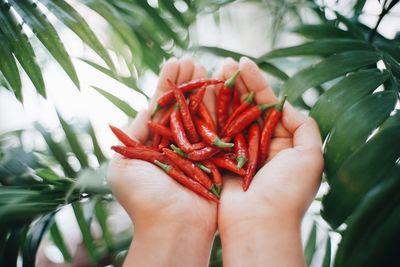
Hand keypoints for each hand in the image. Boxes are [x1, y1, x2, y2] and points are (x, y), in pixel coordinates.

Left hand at [107, 58, 216, 266]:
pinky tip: (222, 86)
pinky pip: (219, 129)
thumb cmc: (143, 199)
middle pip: (184, 107)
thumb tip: (144, 107)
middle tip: (193, 60)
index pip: (163, 107)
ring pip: (203, 114)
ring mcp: (200, 149)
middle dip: (188, 83)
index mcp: (155, 143)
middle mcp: (178, 143)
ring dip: (205, 89)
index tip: (175, 63)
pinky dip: (221, 108)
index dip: (169, 84)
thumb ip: (133, 133)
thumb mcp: (123, 164)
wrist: (172, 227)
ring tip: (208, 65)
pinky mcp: (218, 157)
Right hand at [216, 58, 323, 266]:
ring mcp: (237, 151)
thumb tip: (287, 105)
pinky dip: (209, 114)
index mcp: (282, 142)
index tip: (244, 63)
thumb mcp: (311, 157)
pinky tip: (203, 94)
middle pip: (247, 107)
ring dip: (222, 94)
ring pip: (229, 117)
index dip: (257, 83)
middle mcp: (259, 145)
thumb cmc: (287, 191)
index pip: (268, 105)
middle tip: (225, 62)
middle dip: (237, 84)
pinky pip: (214, 132)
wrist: (259, 223)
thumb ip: (305, 128)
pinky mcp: (219, 159)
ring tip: (213, 71)